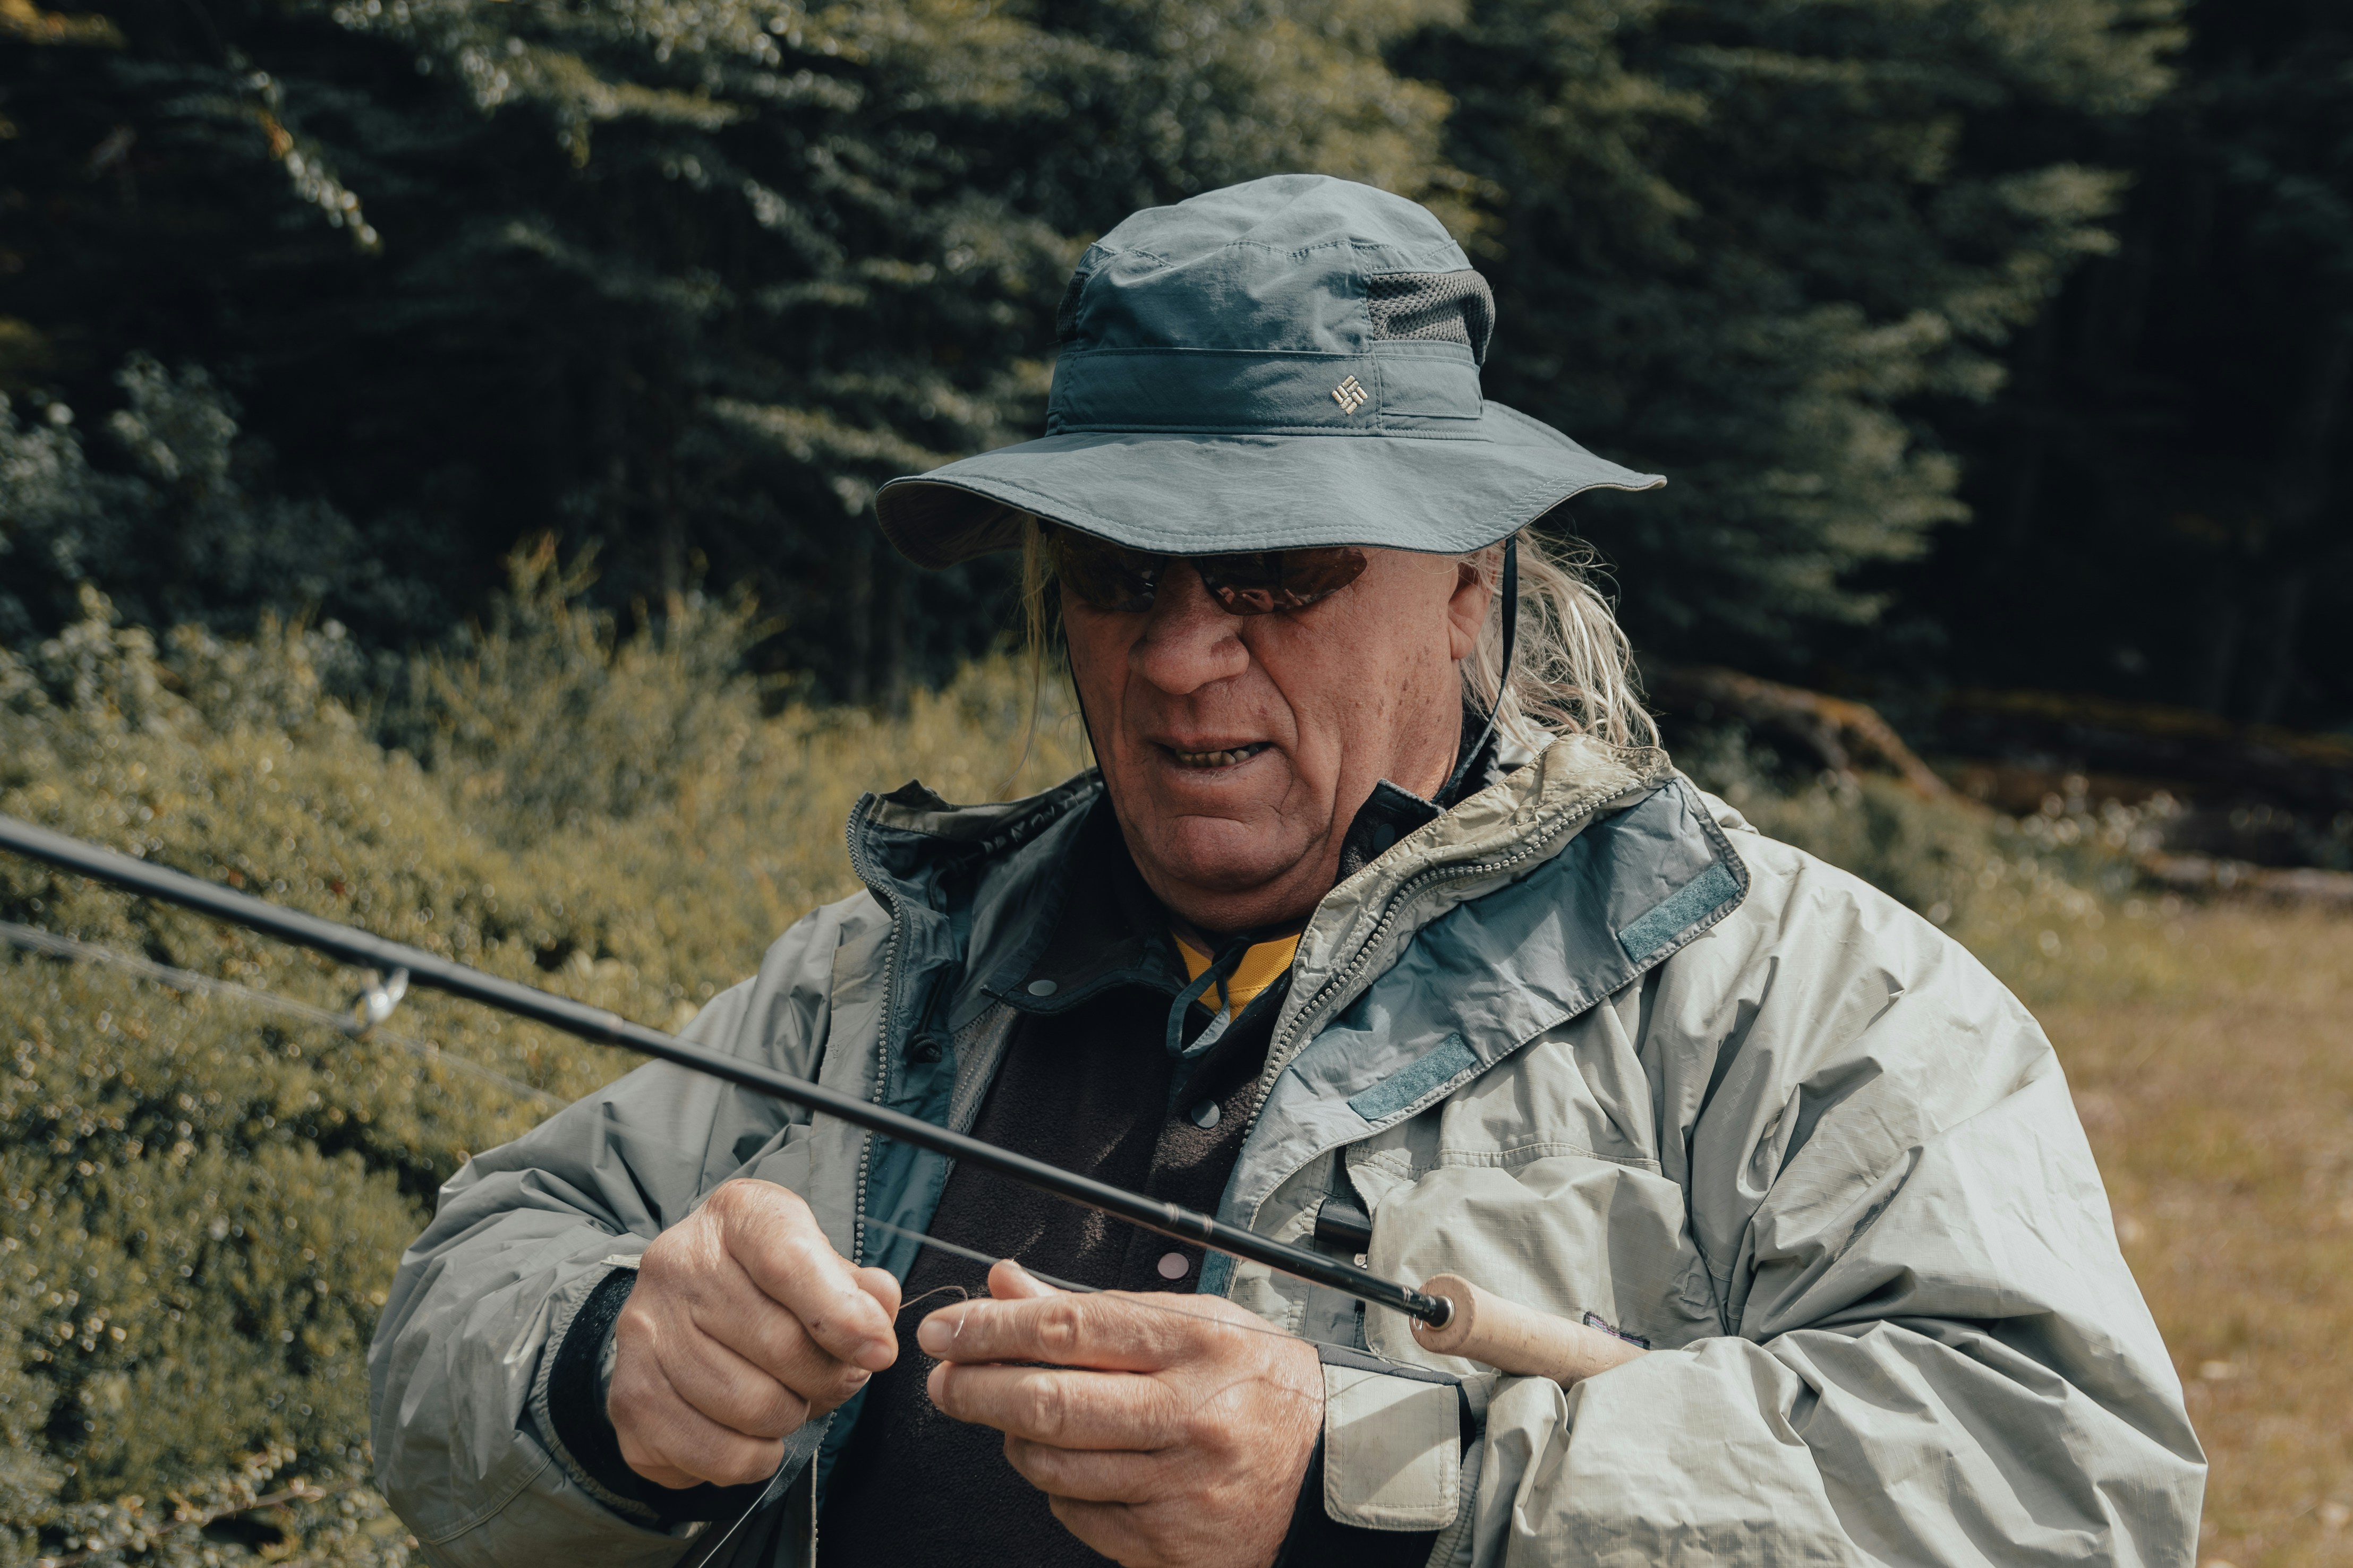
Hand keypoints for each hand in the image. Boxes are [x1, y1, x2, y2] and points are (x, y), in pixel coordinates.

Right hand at [608, 1179, 900, 1488]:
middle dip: (829, 1379)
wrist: (682, 1307)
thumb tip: (879, 1305)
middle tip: (837, 1378)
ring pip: (750, 1408)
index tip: (879, 1353)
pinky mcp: (629, 1399)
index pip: (787, 1261)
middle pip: (779, 1345)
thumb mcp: (818, 1262)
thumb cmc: (769, 1284)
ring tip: (792, 1399)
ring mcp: (643, 1332)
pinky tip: (754, 1434)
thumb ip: (857, 1287)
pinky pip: (714, 1456)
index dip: (841, 1315)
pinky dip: (752, 1459)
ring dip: (791, 1419)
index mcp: (736, 1215)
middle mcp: (676, 1263)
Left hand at [921, 1260, 1321, 1567]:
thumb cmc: (1249, 1377)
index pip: (1070, 1329)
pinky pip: (1077, 1515)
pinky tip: (1075, 1466)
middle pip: (1049, 1404)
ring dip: (1012, 1440)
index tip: (945, 1328)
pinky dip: (1057, 1488)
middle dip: (975, 1389)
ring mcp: (1179, 1487)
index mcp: (1195, 1344)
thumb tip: (1005, 1283)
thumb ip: (1092, 1305)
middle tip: (943, 1378)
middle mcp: (1189, 1416)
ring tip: (1014, 1419)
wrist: (1327, 1461)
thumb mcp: (1188, 1320)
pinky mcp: (1170, 1544)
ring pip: (1052, 1466)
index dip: (992, 1328)